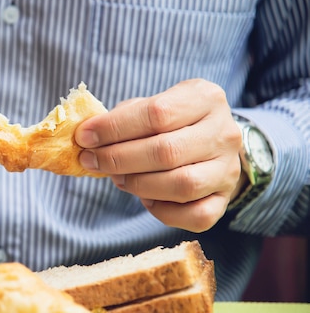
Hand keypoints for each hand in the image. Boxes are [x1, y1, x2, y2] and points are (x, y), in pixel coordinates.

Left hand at [75, 79, 242, 232]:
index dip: (114, 128)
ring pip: (181, 184)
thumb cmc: (170, 121)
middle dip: (118, 158)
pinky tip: (146, 197)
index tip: (84, 137)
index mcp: (206, 98)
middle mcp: (225, 132)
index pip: (156, 113)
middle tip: (91, 161)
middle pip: (166, 151)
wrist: (210, 142)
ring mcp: (229, 169)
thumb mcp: (150, 105)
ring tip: (117, 177)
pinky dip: (163, 211)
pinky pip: (195, 215)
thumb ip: (122, 117)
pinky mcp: (225, 199)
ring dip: (137, 184)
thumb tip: (87, 136)